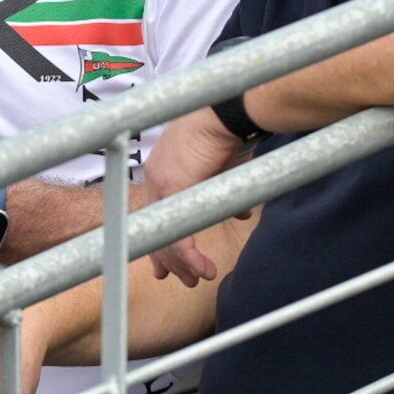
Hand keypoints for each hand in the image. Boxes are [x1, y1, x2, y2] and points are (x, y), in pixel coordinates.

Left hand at [143, 105, 248, 286]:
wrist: (223, 113)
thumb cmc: (224, 133)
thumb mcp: (220, 169)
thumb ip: (221, 191)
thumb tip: (239, 213)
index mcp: (160, 171)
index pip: (154, 215)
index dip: (160, 242)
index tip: (167, 265)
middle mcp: (154, 178)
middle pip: (156, 229)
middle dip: (169, 260)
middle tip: (182, 280)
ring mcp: (161, 183)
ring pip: (167, 235)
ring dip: (184, 263)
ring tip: (198, 280)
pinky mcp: (174, 187)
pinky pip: (180, 231)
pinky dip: (191, 254)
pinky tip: (203, 269)